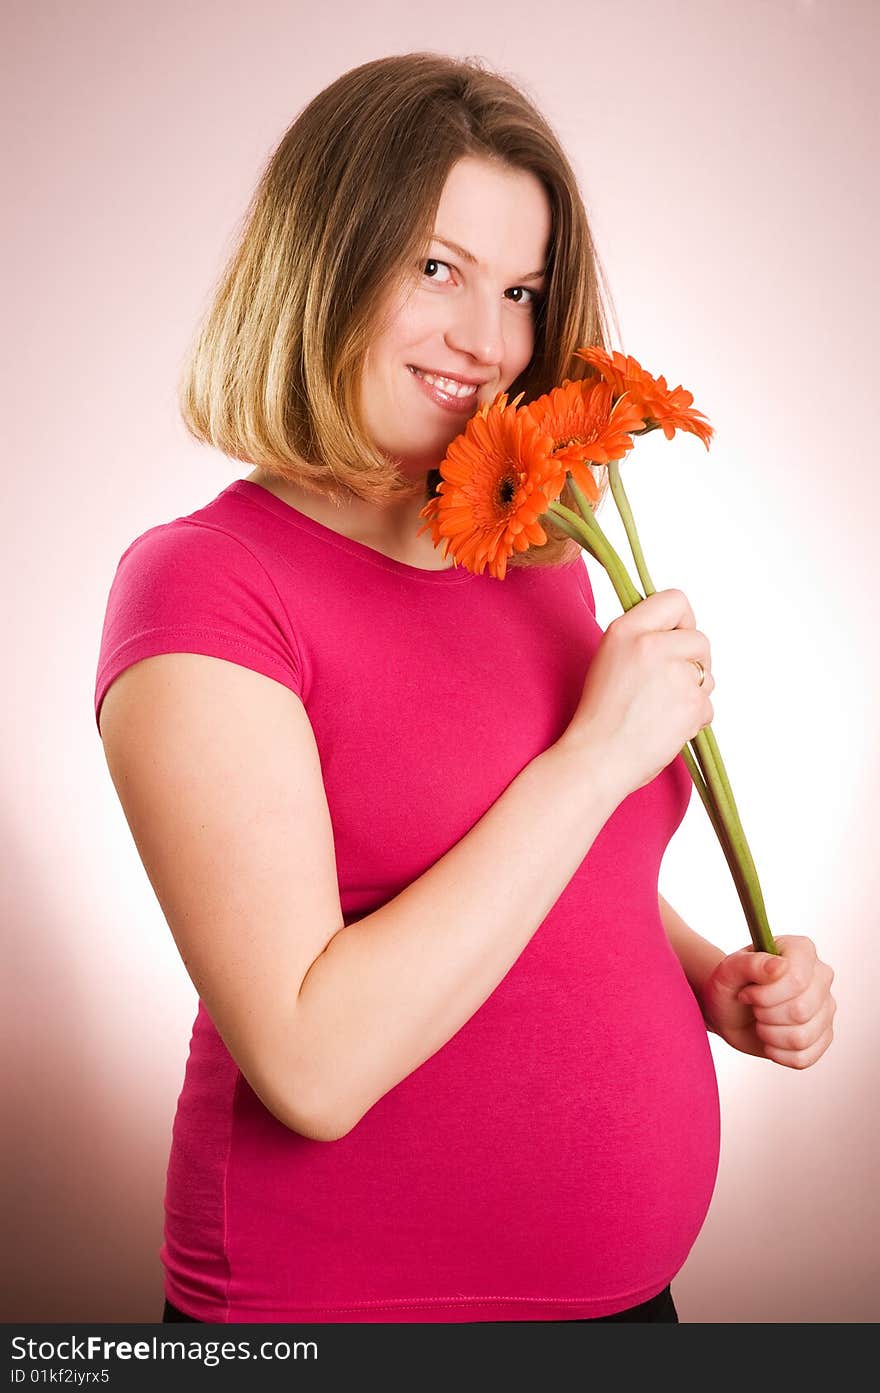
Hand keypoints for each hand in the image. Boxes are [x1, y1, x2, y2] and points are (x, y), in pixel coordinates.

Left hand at [701, 935, 836, 1067]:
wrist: (729, 1010)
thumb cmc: (730, 985)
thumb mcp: (728, 970)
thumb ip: (750, 964)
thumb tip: (779, 965)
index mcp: (801, 950)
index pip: (797, 980)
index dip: (765, 994)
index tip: (746, 992)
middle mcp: (821, 977)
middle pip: (800, 1011)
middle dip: (765, 1015)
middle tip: (753, 1007)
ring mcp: (826, 1008)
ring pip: (802, 1037)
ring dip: (769, 1035)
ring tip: (760, 1021)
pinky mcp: (824, 1036)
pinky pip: (803, 1057)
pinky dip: (777, 1053)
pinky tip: (769, 1039)